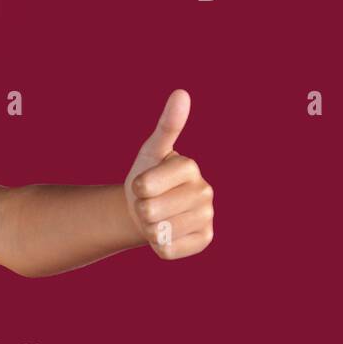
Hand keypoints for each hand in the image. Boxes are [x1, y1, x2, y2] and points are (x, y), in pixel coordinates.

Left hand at [123, 89, 214, 258]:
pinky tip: (166, 233)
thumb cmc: (148, 177)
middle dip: (141, 209)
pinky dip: (159, 246)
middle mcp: (205, 191)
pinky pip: (168, 250)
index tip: (142, 183)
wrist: (149, 209)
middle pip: (151, 210)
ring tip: (157, 217)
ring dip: (149, 228)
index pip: (145, 185)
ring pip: (159, 231)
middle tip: (149, 203)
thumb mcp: (151, 151)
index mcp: (189, 167)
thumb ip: (167, 125)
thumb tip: (182, 93)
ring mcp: (207, 217)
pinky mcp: (204, 240)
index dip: (136, 187)